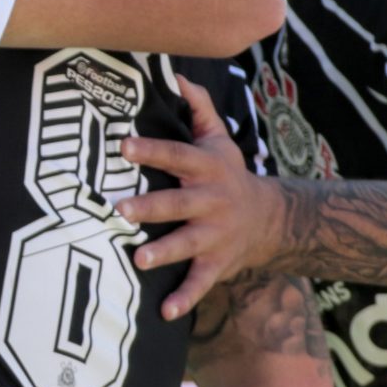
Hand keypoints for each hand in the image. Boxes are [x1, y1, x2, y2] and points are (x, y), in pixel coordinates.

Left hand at [116, 79, 288, 318]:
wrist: (267, 218)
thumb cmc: (227, 172)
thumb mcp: (217, 138)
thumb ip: (198, 107)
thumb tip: (175, 74)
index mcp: (206, 168)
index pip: (176, 156)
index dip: (150, 150)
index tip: (122, 146)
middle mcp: (210, 201)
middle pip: (177, 204)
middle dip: (149, 207)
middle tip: (118, 210)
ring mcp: (214, 234)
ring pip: (187, 244)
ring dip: (164, 252)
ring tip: (140, 259)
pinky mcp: (217, 263)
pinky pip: (200, 283)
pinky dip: (184, 299)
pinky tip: (164, 311)